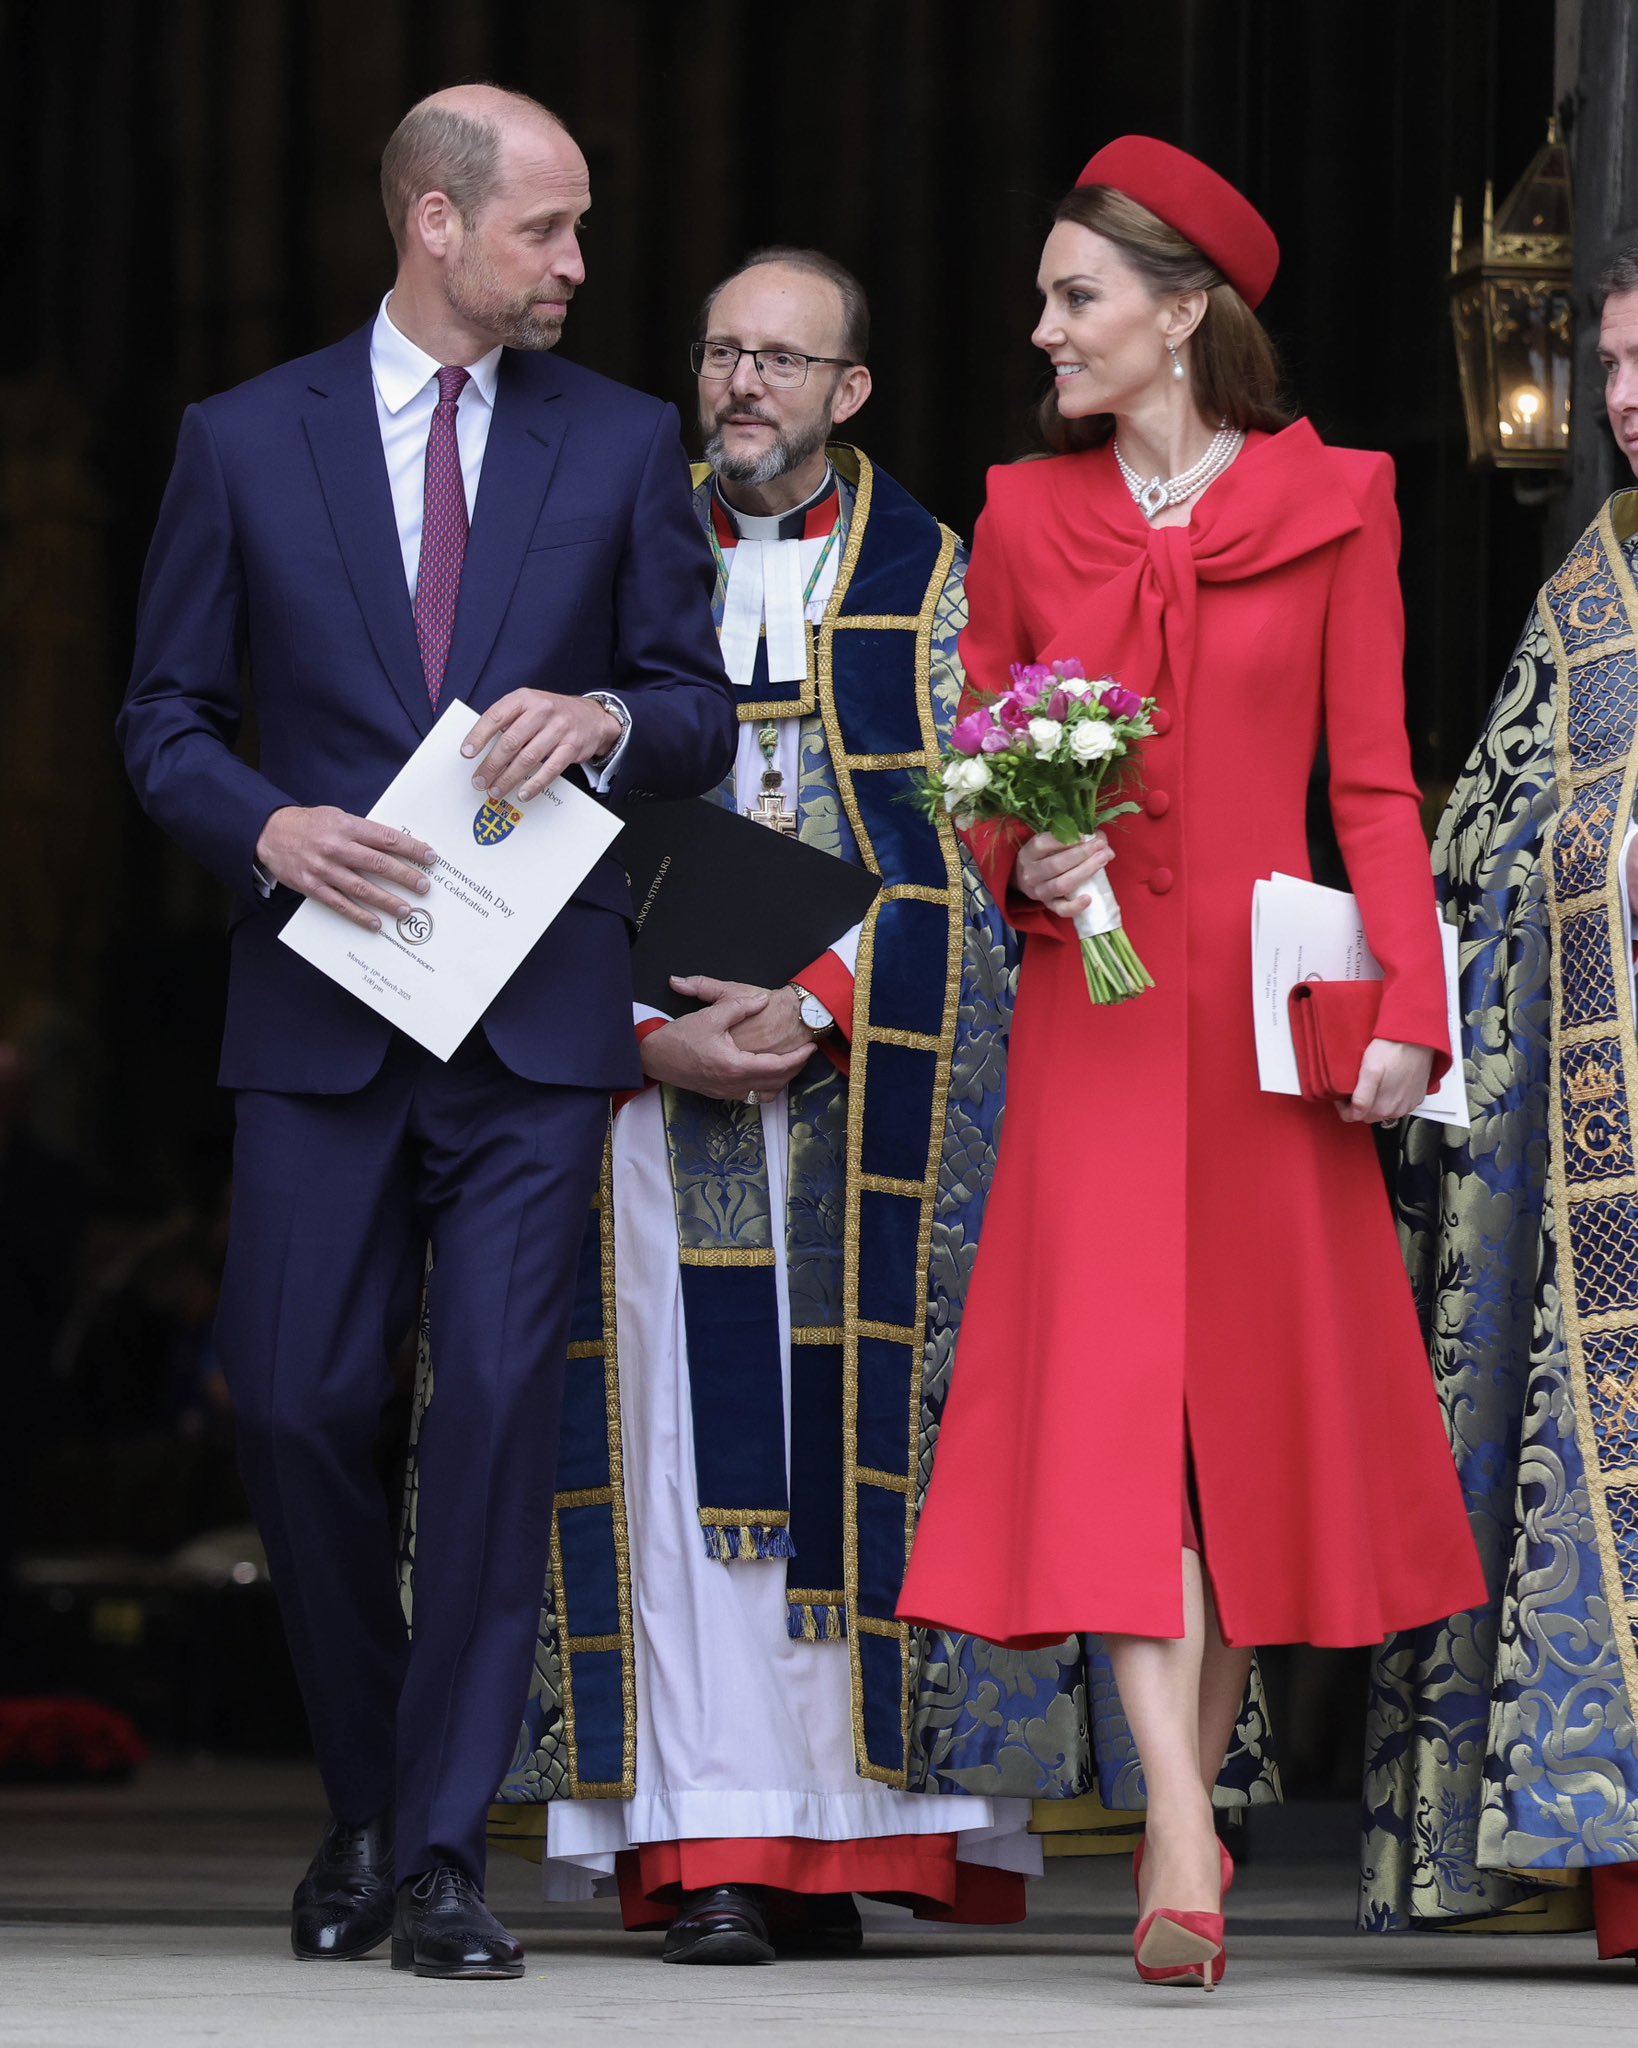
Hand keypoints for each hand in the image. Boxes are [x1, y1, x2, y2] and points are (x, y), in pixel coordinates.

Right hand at [255, 806, 436, 930]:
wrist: (270, 833)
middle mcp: (336, 847)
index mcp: (346, 826)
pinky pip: (339, 904)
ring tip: (406, 909)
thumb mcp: (337, 817)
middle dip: (405, 876)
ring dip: (386, 901)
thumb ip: (363, 831)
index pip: (386, 838)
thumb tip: (396, 846)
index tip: (430, 857)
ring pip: (361, 888)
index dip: (411, 848)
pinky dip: (359, 915)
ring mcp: (323, 869)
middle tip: (424, 887)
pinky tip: (375, 923)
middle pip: (377, 864)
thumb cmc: (310, 824)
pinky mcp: (312, 886)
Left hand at [462, 690, 621, 802]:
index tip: (466, 753)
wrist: (591, 716)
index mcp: (524, 698)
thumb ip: (507, 721)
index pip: (496, 716)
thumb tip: (480, 747)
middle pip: (510, 742)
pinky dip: (534, 784)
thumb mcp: (528, 706)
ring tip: (495, 790)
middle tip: (479, 781)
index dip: (478, 736)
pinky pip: (550, 769)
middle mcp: (541, 711)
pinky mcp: (571, 746)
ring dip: (508, 778)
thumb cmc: (552, 713)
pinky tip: (523, 793)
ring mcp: (558, 729)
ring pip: (528, 758)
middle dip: (491, 765)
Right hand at [641, 988, 813, 1101]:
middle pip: (776, 1083)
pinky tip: (767, 1072)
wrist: (654, 1058)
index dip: (798, 1058)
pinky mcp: (720, 1094)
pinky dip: (766, 1086)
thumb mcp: (710, 1016)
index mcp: (735, 1066)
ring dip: (782, 1080)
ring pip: (766, 1093)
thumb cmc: (679, 1038)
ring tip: (791, 1063)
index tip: (810, 1047)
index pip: (777, 1067)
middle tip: (806, 1054)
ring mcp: (727, 1092)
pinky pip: (752, 1095)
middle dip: (795, 1069)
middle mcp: (734, 1084)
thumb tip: (761, 1000)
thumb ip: (738, 1006)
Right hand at [1014, 830, 1112, 917]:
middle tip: (1101, 846)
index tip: (1084, 835)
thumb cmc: (1046, 856)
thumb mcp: (1052, 844)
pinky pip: (1061, 909)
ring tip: (1103, 860)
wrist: (1029, 879)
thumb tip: (1103, 843)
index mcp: (1028, 854)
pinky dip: (1075, 906)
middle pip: (1056, 865)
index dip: (1063, 840)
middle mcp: (1031, 874)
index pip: (1042, 844)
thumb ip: (1075, 839)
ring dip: (1085, 872)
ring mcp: (1039, 892)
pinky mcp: (1049, 905)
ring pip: (1061, 885)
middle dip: (1082, 854)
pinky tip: (1088, 898)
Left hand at [1338, 1038, 1434, 1124]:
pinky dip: (1389, 1097)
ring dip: (1374, 1101)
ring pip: (1382, 1111)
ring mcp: (1407, 1105)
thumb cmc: (1394, 1049)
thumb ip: (1362, 1097)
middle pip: (1367, 1115)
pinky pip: (1397, 1104)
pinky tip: (1387, 1082)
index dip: (1343, 1106)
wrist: (1416, 1039)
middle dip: (1358, 1105)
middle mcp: (1396, 1110)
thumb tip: (1354, 1112)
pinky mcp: (1415, 1097)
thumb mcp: (1370, 1071)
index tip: (1340, 1094)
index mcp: (1383, 1107)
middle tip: (1354, 1087)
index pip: (1353, 1117)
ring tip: (1371, 1083)